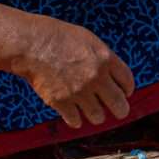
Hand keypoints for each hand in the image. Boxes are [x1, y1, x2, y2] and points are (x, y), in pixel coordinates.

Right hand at [5, 13, 133, 130]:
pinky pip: (76, 121)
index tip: (124, 93)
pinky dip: (76, 119)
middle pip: (120, 105)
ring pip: (98, 117)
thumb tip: (114, 77)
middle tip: (117, 110)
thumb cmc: (58, 37)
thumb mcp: (88, 40)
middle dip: (120, 110)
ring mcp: (79, 91)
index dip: (127, 90)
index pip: (127, 82)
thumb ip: (104, 58)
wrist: (31, 44)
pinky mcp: (61, 102)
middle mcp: (96, 77)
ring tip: (91, 110)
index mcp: (105, 59)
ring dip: (96, 115)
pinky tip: (74, 114)